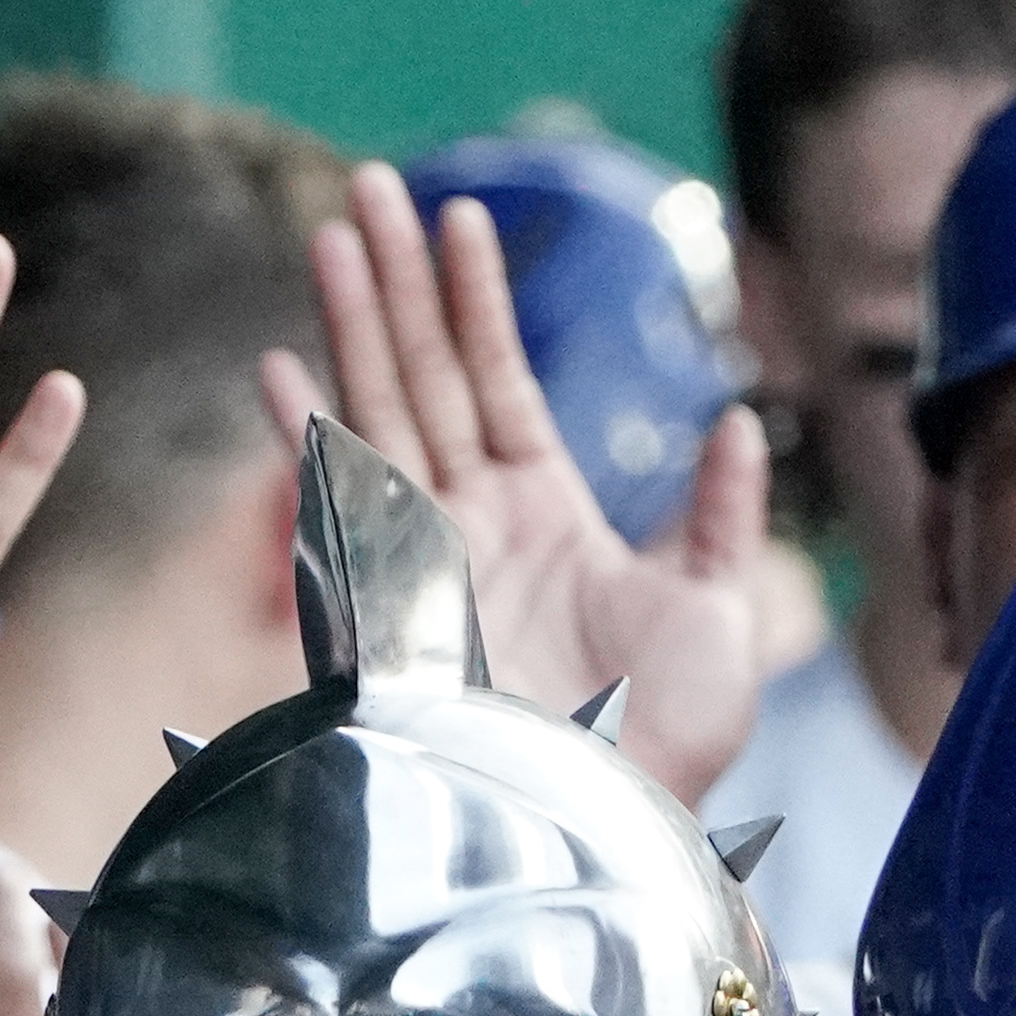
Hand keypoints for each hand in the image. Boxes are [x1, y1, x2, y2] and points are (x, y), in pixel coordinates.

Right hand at [264, 162, 767, 807]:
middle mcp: (471, 530)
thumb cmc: (667, 748)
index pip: (498, 381)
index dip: (477, 300)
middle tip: (367, 183)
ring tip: (333, 231)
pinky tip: (279, 365)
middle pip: (423, 375)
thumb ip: (718, 519)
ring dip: (354, 321)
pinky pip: (342, 501)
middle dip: (397, 280)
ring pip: (380, 410)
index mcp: (544, 519)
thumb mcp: (719, 615)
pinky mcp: (390, 602)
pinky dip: (307, 434)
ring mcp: (424, 562)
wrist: (607, 832)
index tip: (459, 216)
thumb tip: (735, 421)